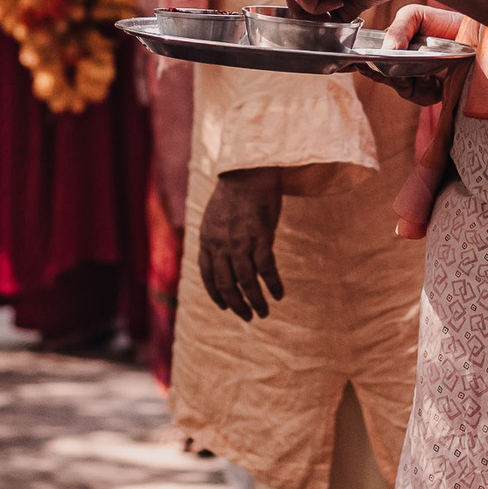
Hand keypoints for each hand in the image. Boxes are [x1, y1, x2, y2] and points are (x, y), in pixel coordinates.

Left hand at [199, 170, 284, 319]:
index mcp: (207, 241)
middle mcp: (221, 245)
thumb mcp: (214, 217)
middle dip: (237, 305)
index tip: (225, 307)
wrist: (248, 172)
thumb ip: (216, 239)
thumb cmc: (234, 193)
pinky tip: (280, 294)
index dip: (217, 296)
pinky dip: (273, 285)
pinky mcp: (261, 238)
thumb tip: (220, 256)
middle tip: (248, 316)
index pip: (209, 277)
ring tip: (264, 312)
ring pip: (247, 282)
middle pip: (227, 285)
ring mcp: (240, 243)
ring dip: (256, 301)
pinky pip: (267, 270)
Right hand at [360, 5, 465, 104]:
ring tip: (419, 69)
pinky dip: (423, 87)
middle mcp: (406, 68)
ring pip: (403, 89)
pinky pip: (422, 97)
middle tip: (391, 64)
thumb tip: (387, 49)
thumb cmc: (443, 22)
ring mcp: (420, 82)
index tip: (359, 64)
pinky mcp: (437, 92)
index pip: (375, 62)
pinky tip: (432, 78)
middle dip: (387, 73)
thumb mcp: (416, 16)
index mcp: (396, 50)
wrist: (476, 30)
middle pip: (387, 78)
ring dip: (407, 79)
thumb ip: (398, 28)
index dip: (366, 66)